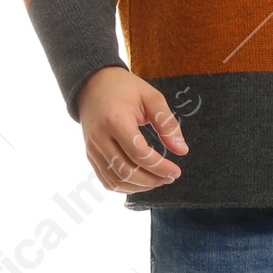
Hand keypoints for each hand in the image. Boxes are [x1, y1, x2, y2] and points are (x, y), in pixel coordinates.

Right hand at [77, 66, 188, 193]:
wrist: (92, 85)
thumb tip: (182, 150)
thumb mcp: (151, 98)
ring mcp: (92, 149)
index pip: (138, 154)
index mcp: (115, 120)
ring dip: (141, 187)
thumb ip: (167, 123)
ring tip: (159, 180)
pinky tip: (142, 182)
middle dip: (152, 180)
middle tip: (170, 177)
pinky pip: (107, 180)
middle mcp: (100, 138)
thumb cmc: (125, 89)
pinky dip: (126, 187)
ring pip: (116, 180)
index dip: (160, 167)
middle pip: (126, 171)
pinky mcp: (90, 155)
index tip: (176, 171)